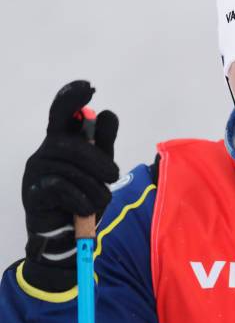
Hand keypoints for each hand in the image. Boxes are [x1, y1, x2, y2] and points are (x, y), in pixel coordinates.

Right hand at [22, 81, 118, 277]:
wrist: (66, 235)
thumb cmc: (84, 197)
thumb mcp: (100, 170)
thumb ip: (104, 144)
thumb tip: (107, 113)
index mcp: (61, 142)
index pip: (61, 112)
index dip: (72, 98)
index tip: (89, 87)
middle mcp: (45, 152)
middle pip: (71, 144)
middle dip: (98, 160)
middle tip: (113, 176)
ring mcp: (36, 171)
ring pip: (70, 169)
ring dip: (94, 186)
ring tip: (100, 199)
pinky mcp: (33, 193)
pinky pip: (61, 188)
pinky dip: (81, 200)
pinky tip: (85, 209)